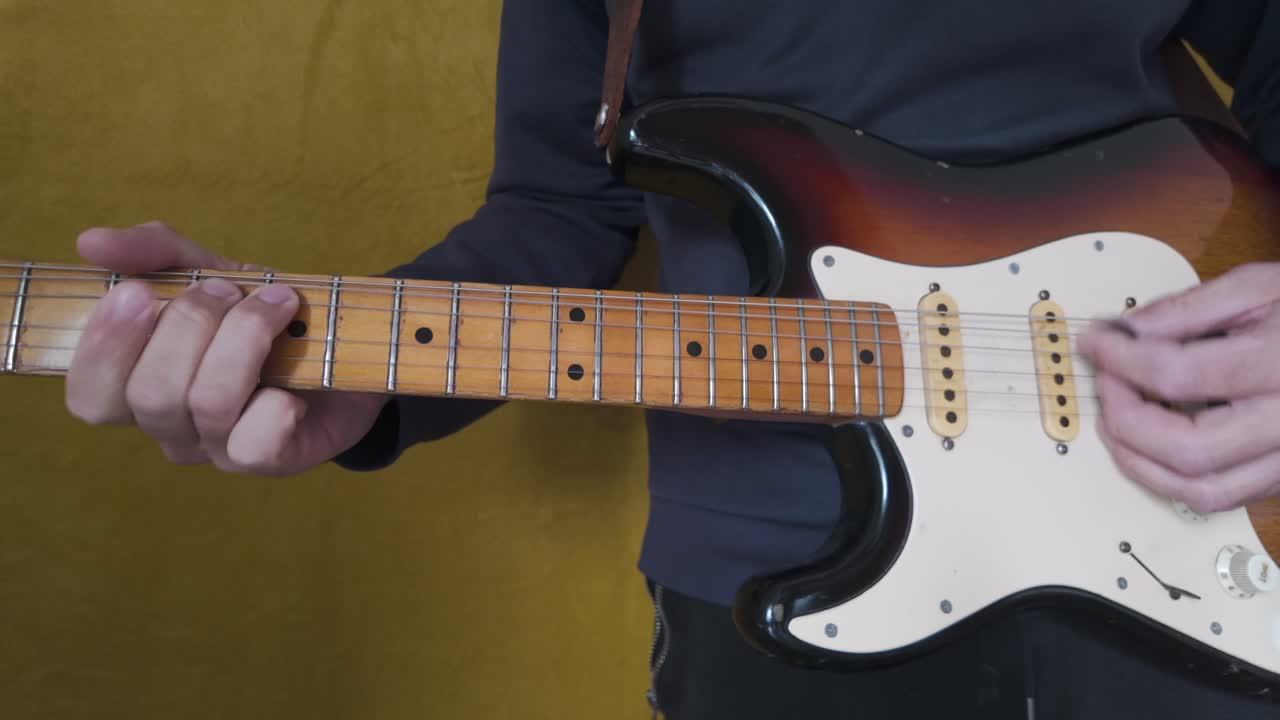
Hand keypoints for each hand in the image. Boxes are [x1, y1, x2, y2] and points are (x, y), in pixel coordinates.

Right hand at [65, 221, 387, 475]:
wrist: (348, 341)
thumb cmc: (262, 314)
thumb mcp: (208, 269)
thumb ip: (152, 253)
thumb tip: (91, 242)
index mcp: (140, 388)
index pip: (91, 396)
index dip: (105, 347)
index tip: (139, 291)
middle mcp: (173, 428)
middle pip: (150, 394)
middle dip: (190, 325)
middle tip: (227, 289)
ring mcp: (221, 449)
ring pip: (207, 403)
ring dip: (243, 338)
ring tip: (277, 304)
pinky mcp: (274, 460)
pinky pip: (256, 443)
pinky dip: (275, 401)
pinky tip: (293, 379)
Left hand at [1079, 262, 1279, 513]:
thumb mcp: (1261, 288)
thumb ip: (1189, 308)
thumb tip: (1125, 330)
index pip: (1179, 373)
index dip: (1120, 358)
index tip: (1094, 342)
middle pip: (1187, 449)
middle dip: (1126, 419)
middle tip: (1107, 383)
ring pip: (1201, 491)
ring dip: (1140, 462)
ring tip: (1116, 421)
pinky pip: (1220, 498)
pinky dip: (1172, 479)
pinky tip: (1151, 444)